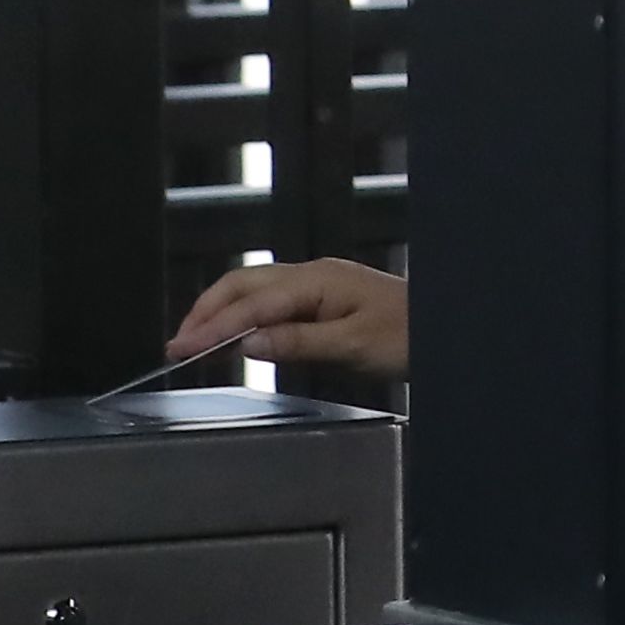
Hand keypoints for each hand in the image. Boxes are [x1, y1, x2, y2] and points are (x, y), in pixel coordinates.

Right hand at [165, 258, 408, 378]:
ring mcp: (319, 283)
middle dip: (206, 312)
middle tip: (177, 345)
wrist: (447, 328)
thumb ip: (298, 343)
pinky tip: (236, 336)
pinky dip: (245, 317)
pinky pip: (273, 301)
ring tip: (195, 342)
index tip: (181, 349)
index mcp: (319, 281)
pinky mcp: (324, 298)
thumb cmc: (409, 335)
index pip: (252, 304)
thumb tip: (247, 343)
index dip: (213, 327)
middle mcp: (314, 275)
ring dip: (222, 313)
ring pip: (254, 290)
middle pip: (243, 285)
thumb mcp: (354, 347)